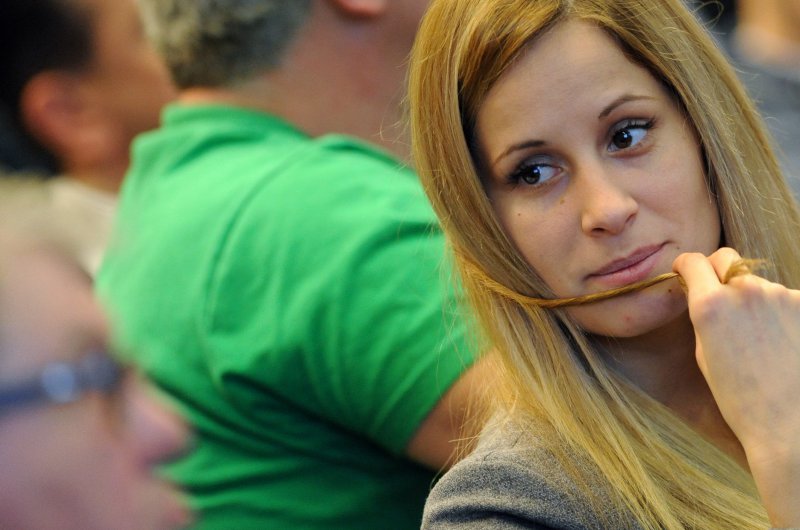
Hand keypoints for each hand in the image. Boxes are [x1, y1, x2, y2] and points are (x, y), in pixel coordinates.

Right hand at [673, 247, 799, 525]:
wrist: (791, 425)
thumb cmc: (742, 400)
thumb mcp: (705, 355)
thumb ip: (706, 317)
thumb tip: (709, 296)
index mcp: (710, 305)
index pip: (694, 261)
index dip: (687, 264)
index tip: (687, 270)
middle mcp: (746, 291)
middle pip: (729, 263)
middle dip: (722, 274)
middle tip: (724, 300)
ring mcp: (783, 295)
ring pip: (762, 285)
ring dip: (758, 301)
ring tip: (764, 340)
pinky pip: (788, 301)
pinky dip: (785, 315)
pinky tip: (787, 345)